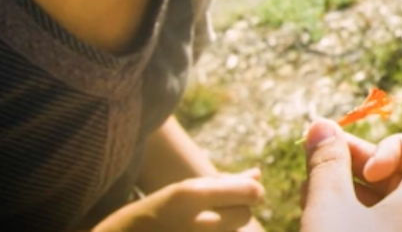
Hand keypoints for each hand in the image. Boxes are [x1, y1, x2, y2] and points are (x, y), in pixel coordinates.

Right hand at [91, 171, 264, 231]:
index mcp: (192, 195)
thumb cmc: (143, 217)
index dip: (250, 192)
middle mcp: (200, 223)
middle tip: (211, 209)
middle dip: (237, 210)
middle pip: (246, 215)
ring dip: (224, 227)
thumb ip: (223, 183)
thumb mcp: (178, 192)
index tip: (240, 192)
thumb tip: (259, 174)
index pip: (251, 193)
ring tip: (194, 225)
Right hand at [299, 120, 401, 231]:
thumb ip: (327, 164)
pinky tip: (325, 219)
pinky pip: (394, 227)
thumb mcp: (330, 210)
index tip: (362, 169)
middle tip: (318, 164)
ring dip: (355, 194)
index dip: (389, 146)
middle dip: (359, 166)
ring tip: (311, 195)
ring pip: (397, 205)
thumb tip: (321, 126)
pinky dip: (363, 219)